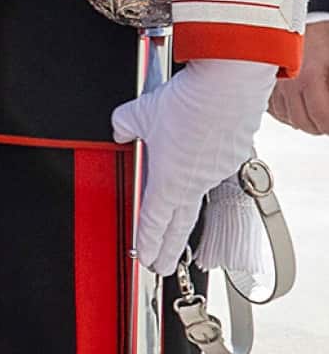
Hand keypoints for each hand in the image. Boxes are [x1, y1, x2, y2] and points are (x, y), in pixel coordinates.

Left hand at [113, 58, 276, 269]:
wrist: (228, 87)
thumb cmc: (185, 104)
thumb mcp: (137, 113)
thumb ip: (123, 126)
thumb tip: (120, 130)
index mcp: (169, 181)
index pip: (154, 220)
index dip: (147, 241)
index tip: (145, 257)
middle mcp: (195, 182)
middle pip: (178, 223)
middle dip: (167, 247)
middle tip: (160, 265)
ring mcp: (217, 170)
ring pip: (196, 191)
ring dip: (184, 203)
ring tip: (174, 219)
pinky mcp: (233, 155)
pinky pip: (212, 167)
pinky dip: (202, 168)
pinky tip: (196, 159)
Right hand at [267, 20, 328, 132]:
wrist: (290, 11)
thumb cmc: (319, 34)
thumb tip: (327, 106)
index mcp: (308, 76)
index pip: (322, 117)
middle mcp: (285, 82)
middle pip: (303, 122)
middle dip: (320, 125)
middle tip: (327, 118)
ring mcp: (269, 82)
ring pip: (287, 117)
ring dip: (303, 119)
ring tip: (317, 112)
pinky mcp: (259, 81)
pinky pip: (273, 108)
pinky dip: (286, 111)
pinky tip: (297, 104)